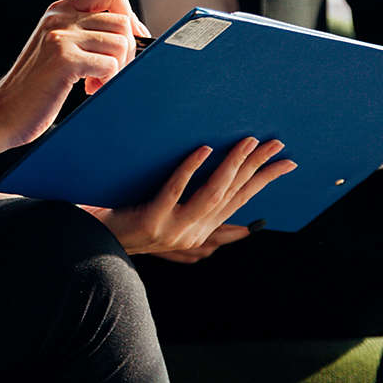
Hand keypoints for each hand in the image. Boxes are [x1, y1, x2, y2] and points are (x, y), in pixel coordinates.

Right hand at [0, 0, 148, 148]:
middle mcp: (60, 17)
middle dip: (126, 53)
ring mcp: (61, 36)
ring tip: (95, 82)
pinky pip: (110, 65)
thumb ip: (85, 32)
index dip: (129, 16)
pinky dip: (106, 82)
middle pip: (123, 21)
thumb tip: (135, 32)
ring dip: (117, 70)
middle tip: (107, 74)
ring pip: (121, 43)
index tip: (124, 44)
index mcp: (60, 10)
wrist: (2, 111)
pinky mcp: (64, 60)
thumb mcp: (57, 46)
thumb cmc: (36, 86)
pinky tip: (89, 89)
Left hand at [83, 137, 295, 255]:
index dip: (264, 180)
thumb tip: (230, 211)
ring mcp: (174, 226)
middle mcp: (193, 231)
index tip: (286, 161)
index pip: (240, 200)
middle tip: (277, 144)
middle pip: (232, 195)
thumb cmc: (130, 220)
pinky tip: (202, 149)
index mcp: (200, 229)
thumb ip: (197, 212)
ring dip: (231, 165)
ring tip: (246, 141)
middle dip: (257, 168)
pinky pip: (175, 189)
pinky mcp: (153, 218)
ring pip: (211, 193)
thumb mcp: (168, 219)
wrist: (96, 241)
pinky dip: (190, 168)